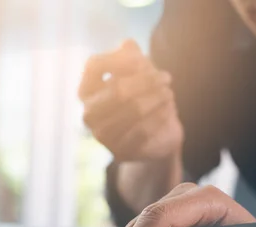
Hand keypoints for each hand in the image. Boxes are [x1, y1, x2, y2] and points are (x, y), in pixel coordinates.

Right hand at [78, 39, 182, 161]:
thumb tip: (128, 45)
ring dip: (157, 98)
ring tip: (169, 93)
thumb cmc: (143, 97)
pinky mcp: (120, 152)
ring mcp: (102, 135)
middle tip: (167, 78)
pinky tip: (169, 110)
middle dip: (147, 81)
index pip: (95, 66)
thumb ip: (132, 57)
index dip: (120, 59)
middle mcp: (88, 114)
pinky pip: (143, 131)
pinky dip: (159, 117)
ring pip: (134, 111)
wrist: (155, 136)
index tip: (143, 59)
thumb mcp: (139, 72)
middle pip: (118, 89)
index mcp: (86, 90)